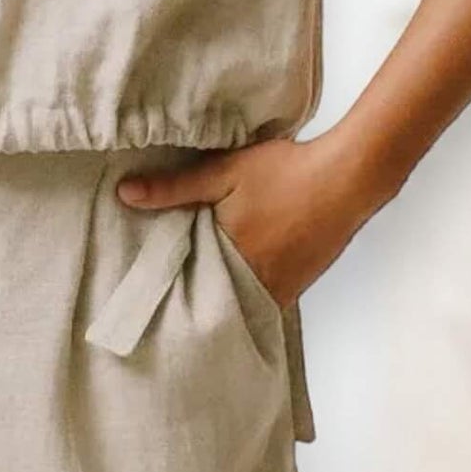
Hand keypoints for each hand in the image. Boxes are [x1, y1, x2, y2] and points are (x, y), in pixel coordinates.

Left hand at [114, 131, 380, 312]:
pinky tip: (238, 272)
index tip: (147, 287)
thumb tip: (124, 195)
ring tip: (199, 281)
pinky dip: (248, 289)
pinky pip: (265, 296)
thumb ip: (174, 187)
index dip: (169, 285)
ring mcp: (283, 288)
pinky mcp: (300, 283)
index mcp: (233, 260)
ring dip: (223, 292)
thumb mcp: (224, 171)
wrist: (346, 178)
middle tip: (169, 290)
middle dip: (195, 295)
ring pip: (241, 300)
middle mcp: (258, 284)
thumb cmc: (284, 172)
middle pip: (216, 299)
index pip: (189, 286)